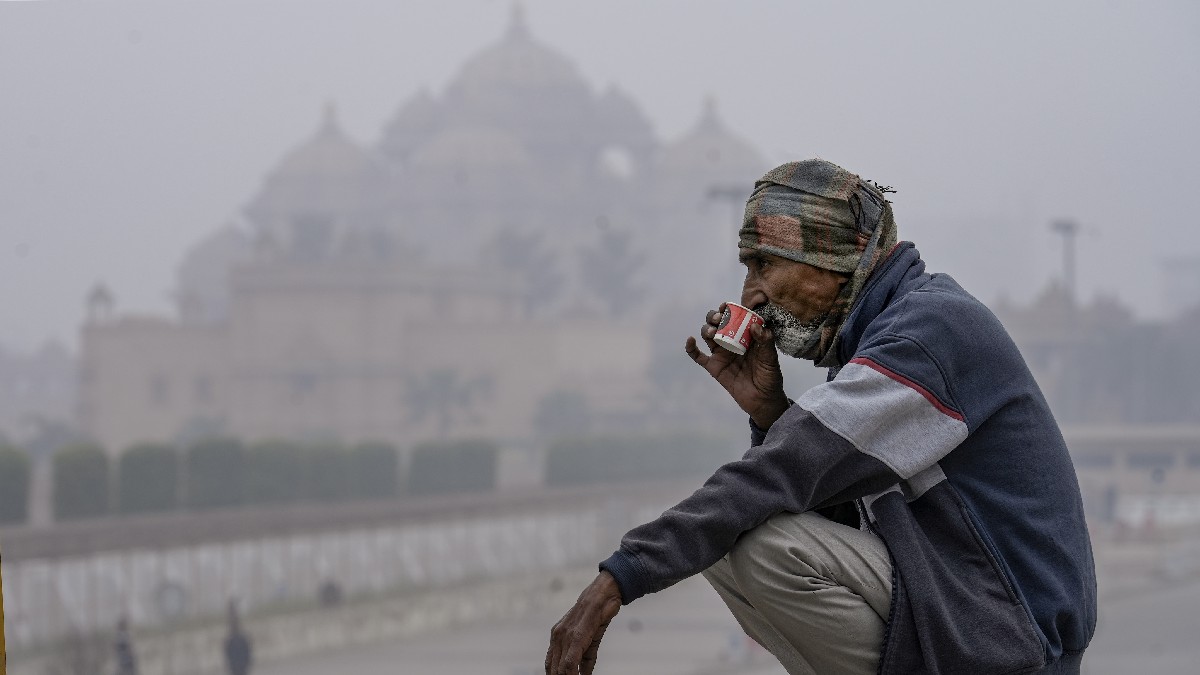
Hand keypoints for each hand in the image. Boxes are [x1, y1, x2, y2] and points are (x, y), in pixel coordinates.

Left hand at [546, 572, 622, 674]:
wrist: (604, 593)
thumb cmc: (597, 615)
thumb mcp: (590, 641)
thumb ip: (585, 660)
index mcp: (557, 636)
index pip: (550, 664)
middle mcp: (557, 636)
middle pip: (553, 669)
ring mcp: (565, 636)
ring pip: (560, 668)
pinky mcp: (576, 636)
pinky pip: (570, 662)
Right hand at [685, 303, 788, 428]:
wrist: (763, 401)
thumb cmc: (770, 378)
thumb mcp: (771, 359)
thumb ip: (765, 342)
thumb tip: (756, 326)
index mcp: (746, 337)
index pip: (735, 318)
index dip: (729, 309)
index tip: (726, 306)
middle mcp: (732, 342)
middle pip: (718, 323)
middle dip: (715, 317)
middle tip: (719, 318)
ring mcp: (722, 354)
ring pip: (708, 335)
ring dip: (707, 329)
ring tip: (712, 331)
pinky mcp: (714, 367)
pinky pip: (699, 356)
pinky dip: (691, 348)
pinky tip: (691, 340)